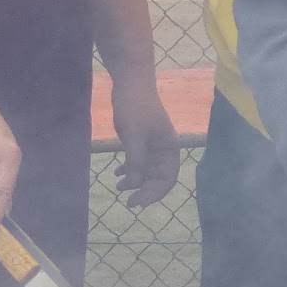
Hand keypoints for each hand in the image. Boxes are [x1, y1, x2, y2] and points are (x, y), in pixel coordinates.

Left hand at [109, 66, 182, 207]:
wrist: (129, 84)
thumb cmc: (135, 107)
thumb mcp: (135, 136)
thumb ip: (136, 161)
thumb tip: (135, 185)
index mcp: (169, 149)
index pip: (168, 179)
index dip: (155, 194)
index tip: (138, 202)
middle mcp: (163, 150)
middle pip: (157, 179)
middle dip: (144, 191)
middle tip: (128, 201)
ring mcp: (152, 146)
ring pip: (146, 172)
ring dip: (135, 182)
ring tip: (119, 187)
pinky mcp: (140, 141)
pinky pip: (137, 162)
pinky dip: (128, 170)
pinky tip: (116, 174)